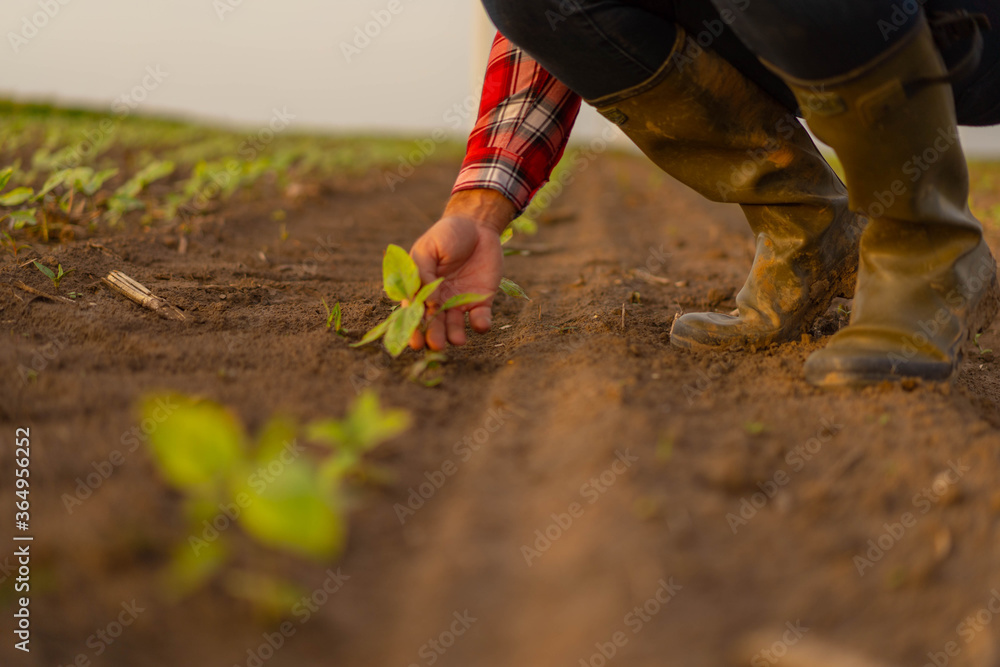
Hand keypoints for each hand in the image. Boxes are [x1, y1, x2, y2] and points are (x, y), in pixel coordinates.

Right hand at [408, 189, 514, 350]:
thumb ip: (423, 272)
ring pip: (454, 326)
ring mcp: (460, 301)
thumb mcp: (429, 248)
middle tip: (435, 345)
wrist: (478, 224)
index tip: (414, 341)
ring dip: (454, 335)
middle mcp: (439, 299)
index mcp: (421, 287)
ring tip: (457, 340)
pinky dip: (480, 324)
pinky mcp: (481, 300)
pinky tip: (480, 324)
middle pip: (434, 324)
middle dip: (434, 336)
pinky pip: (480, 318)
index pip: (414, 312)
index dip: (413, 327)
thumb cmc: (448, 233)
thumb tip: (427, 302)